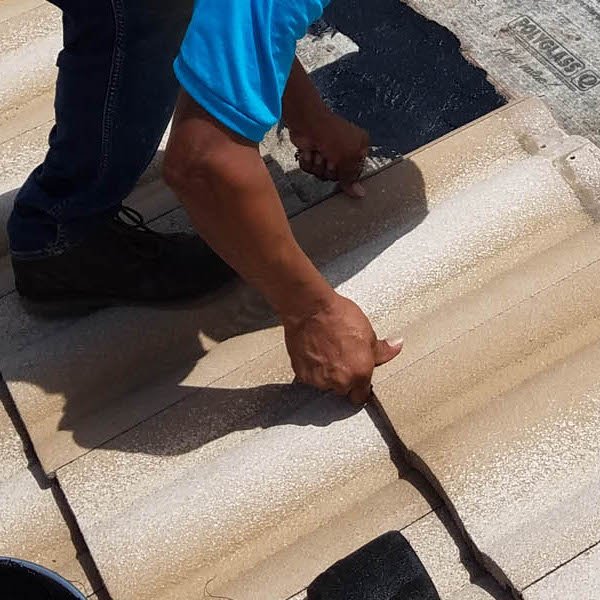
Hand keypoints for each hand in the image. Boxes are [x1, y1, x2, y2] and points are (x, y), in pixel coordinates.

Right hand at [283, 292, 402, 404]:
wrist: (309, 308)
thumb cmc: (337, 316)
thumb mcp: (367, 331)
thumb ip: (381, 349)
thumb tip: (394, 347)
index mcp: (360, 372)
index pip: (361, 396)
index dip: (360, 387)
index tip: (358, 378)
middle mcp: (339, 380)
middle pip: (342, 390)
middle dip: (342, 378)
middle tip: (341, 357)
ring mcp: (318, 379)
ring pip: (324, 384)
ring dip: (325, 373)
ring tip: (325, 352)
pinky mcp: (301, 373)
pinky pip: (308, 377)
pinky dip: (310, 368)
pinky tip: (313, 352)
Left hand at [290, 111, 369, 198]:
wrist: (308, 123)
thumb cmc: (332, 135)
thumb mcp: (348, 158)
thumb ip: (352, 178)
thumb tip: (360, 194)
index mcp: (359, 146)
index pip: (355, 172)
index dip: (347, 174)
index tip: (343, 167)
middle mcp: (344, 149)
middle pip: (337, 176)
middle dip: (331, 169)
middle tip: (330, 157)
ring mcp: (327, 151)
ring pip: (321, 174)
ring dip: (318, 164)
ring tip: (319, 152)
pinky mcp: (312, 152)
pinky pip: (309, 169)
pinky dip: (307, 161)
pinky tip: (309, 151)